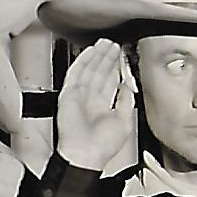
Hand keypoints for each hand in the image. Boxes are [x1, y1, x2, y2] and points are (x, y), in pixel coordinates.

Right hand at [56, 39, 135, 172]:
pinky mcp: (69, 94)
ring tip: (105, 44)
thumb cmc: (103, 146)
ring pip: (89, 70)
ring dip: (97, 56)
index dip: (116, 69)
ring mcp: (79, 96)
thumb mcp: (124, 122)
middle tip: (113, 45)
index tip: (121, 57)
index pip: (110, 82)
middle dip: (107, 58)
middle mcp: (91, 100)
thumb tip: (128, 86)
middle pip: (100, 73)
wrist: (86, 153)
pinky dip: (82, 62)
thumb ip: (126, 101)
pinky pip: (75, 74)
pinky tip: (90, 52)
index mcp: (103, 107)